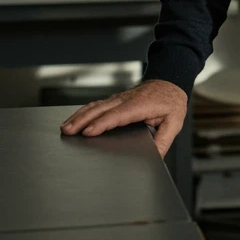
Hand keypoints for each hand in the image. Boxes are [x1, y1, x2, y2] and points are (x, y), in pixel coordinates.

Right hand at [60, 80, 187, 157]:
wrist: (170, 81)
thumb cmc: (171, 102)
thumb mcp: (174, 122)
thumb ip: (164, 140)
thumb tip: (154, 158)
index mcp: (139, 106)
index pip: (118, 115)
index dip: (102, 123)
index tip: (88, 132)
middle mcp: (126, 100)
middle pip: (100, 109)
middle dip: (83, 120)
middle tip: (68, 132)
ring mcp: (119, 98)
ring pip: (95, 106)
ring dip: (79, 116)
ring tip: (65, 128)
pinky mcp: (115, 99)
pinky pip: (97, 105)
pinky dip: (83, 112)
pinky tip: (74, 119)